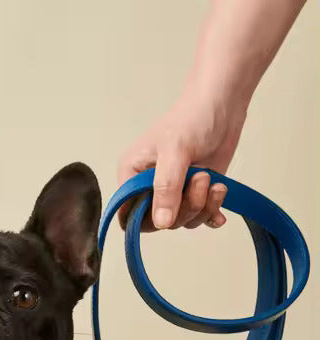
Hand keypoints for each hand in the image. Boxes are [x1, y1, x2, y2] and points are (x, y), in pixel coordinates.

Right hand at [117, 94, 246, 230]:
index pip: (128, 215)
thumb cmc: (191, 119)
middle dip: (185, 208)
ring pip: (182, 221)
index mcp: (132, 175)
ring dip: (202, 206)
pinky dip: (211, 214)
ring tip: (212, 180)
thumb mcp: (175, 151)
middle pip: (159, 222)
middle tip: (201, 179)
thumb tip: (162, 223)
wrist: (222, 105)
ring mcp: (173, 193)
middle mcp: (148, 188)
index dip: (146, 220)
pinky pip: (199, 218)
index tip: (169, 211)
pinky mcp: (194, 194)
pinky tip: (219, 209)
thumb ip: (166, 188)